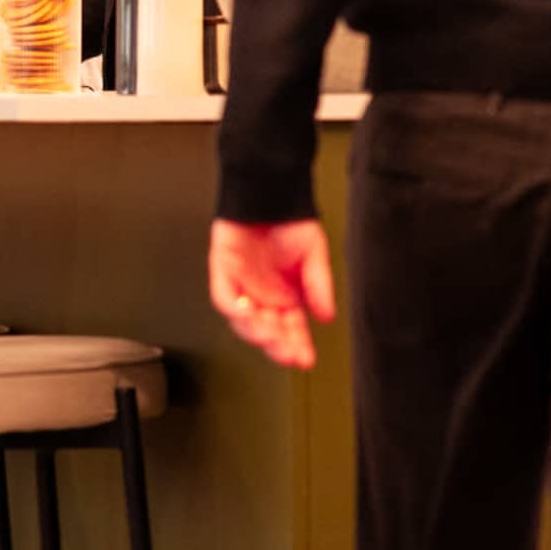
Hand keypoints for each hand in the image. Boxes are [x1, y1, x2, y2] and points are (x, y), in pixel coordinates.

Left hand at [209, 219, 335, 371]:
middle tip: (290, 354)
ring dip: (257, 331)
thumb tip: (328, 317)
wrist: (271, 190)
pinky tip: (249, 314)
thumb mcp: (314, 255)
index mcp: (287, 297)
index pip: (291, 330)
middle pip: (268, 331)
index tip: (306, 359)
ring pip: (244, 321)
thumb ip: (320, 286)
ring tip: (272, 336)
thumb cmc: (290, 221)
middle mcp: (263, 297)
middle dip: (279, 346)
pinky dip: (234, 308)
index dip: (298, 346)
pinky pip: (224, 297)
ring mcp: (242, 286)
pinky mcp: (223, 271)